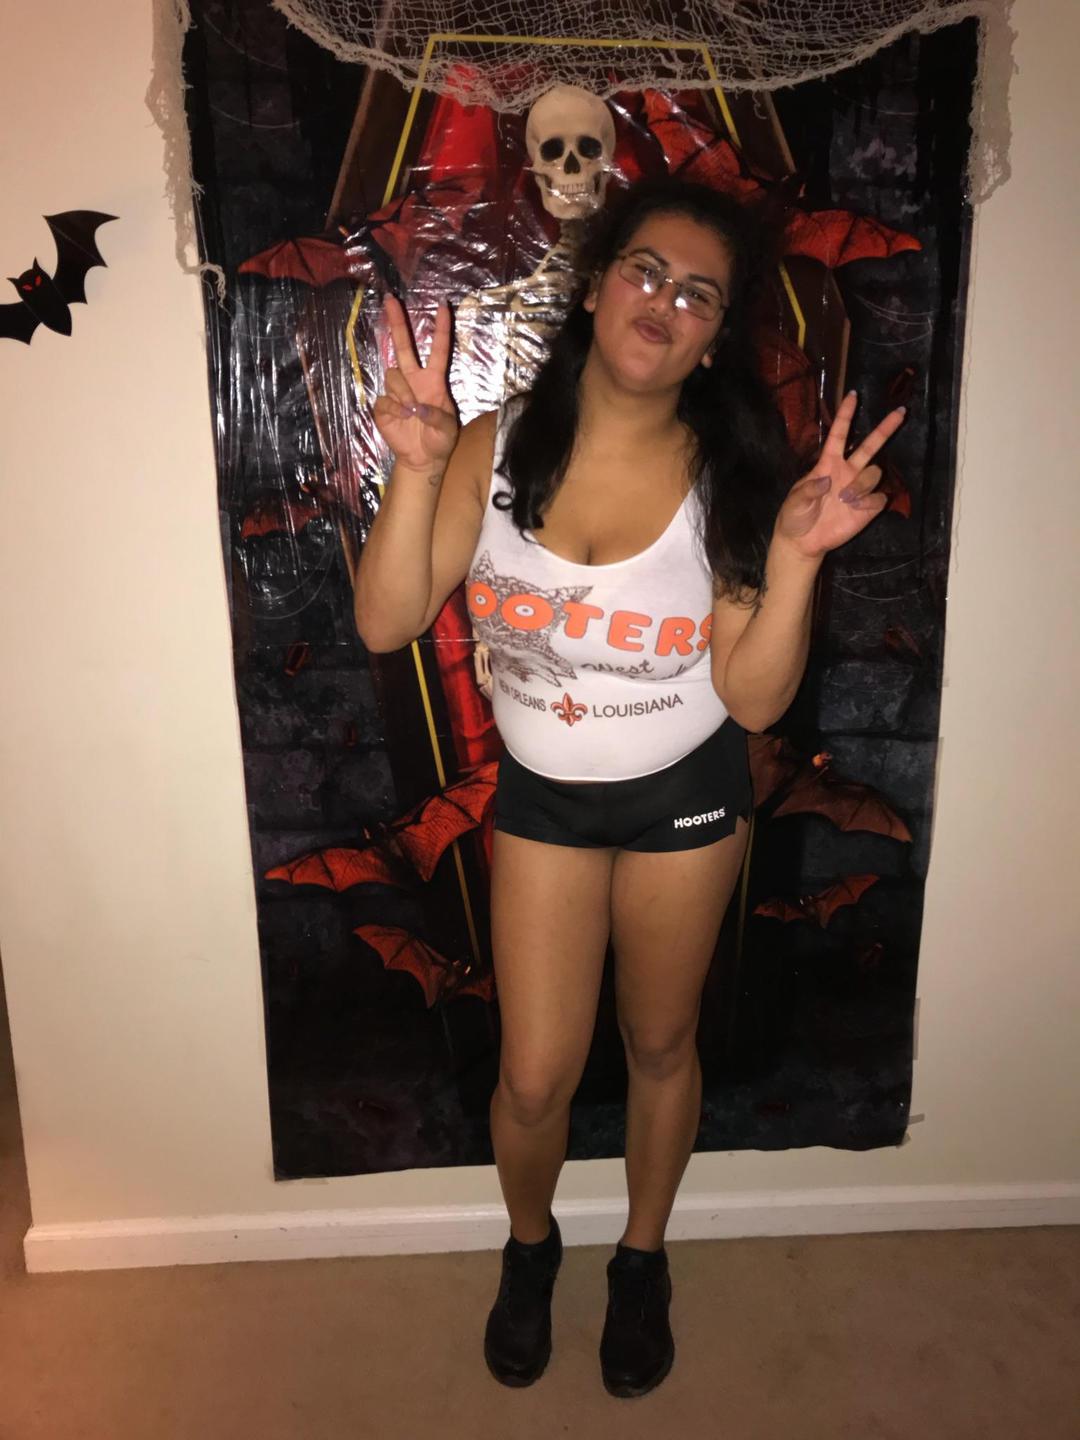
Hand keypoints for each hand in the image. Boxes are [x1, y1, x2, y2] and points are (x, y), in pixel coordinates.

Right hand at [373, 294, 458, 472]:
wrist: (422, 459)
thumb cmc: (440, 440)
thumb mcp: (448, 430)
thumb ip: (437, 416)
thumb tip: (417, 407)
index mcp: (434, 380)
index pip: (438, 349)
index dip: (441, 328)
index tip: (442, 305)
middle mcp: (414, 380)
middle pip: (404, 347)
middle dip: (397, 323)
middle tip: (391, 299)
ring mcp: (397, 391)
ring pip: (394, 375)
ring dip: (403, 393)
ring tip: (412, 413)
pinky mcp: (383, 405)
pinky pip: (385, 399)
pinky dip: (395, 409)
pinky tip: (402, 419)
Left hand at [775, 392, 905, 559]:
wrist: (803, 542)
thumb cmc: (794, 517)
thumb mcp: (795, 502)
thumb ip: (808, 489)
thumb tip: (827, 480)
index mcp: (828, 464)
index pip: (839, 434)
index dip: (846, 415)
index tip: (853, 395)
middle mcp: (847, 472)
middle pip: (870, 446)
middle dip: (885, 429)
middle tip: (900, 411)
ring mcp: (857, 489)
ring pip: (875, 473)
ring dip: (863, 483)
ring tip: (845, 499)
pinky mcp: (866, 508)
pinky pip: (879, 498)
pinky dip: (869, 501)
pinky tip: (856, 509)